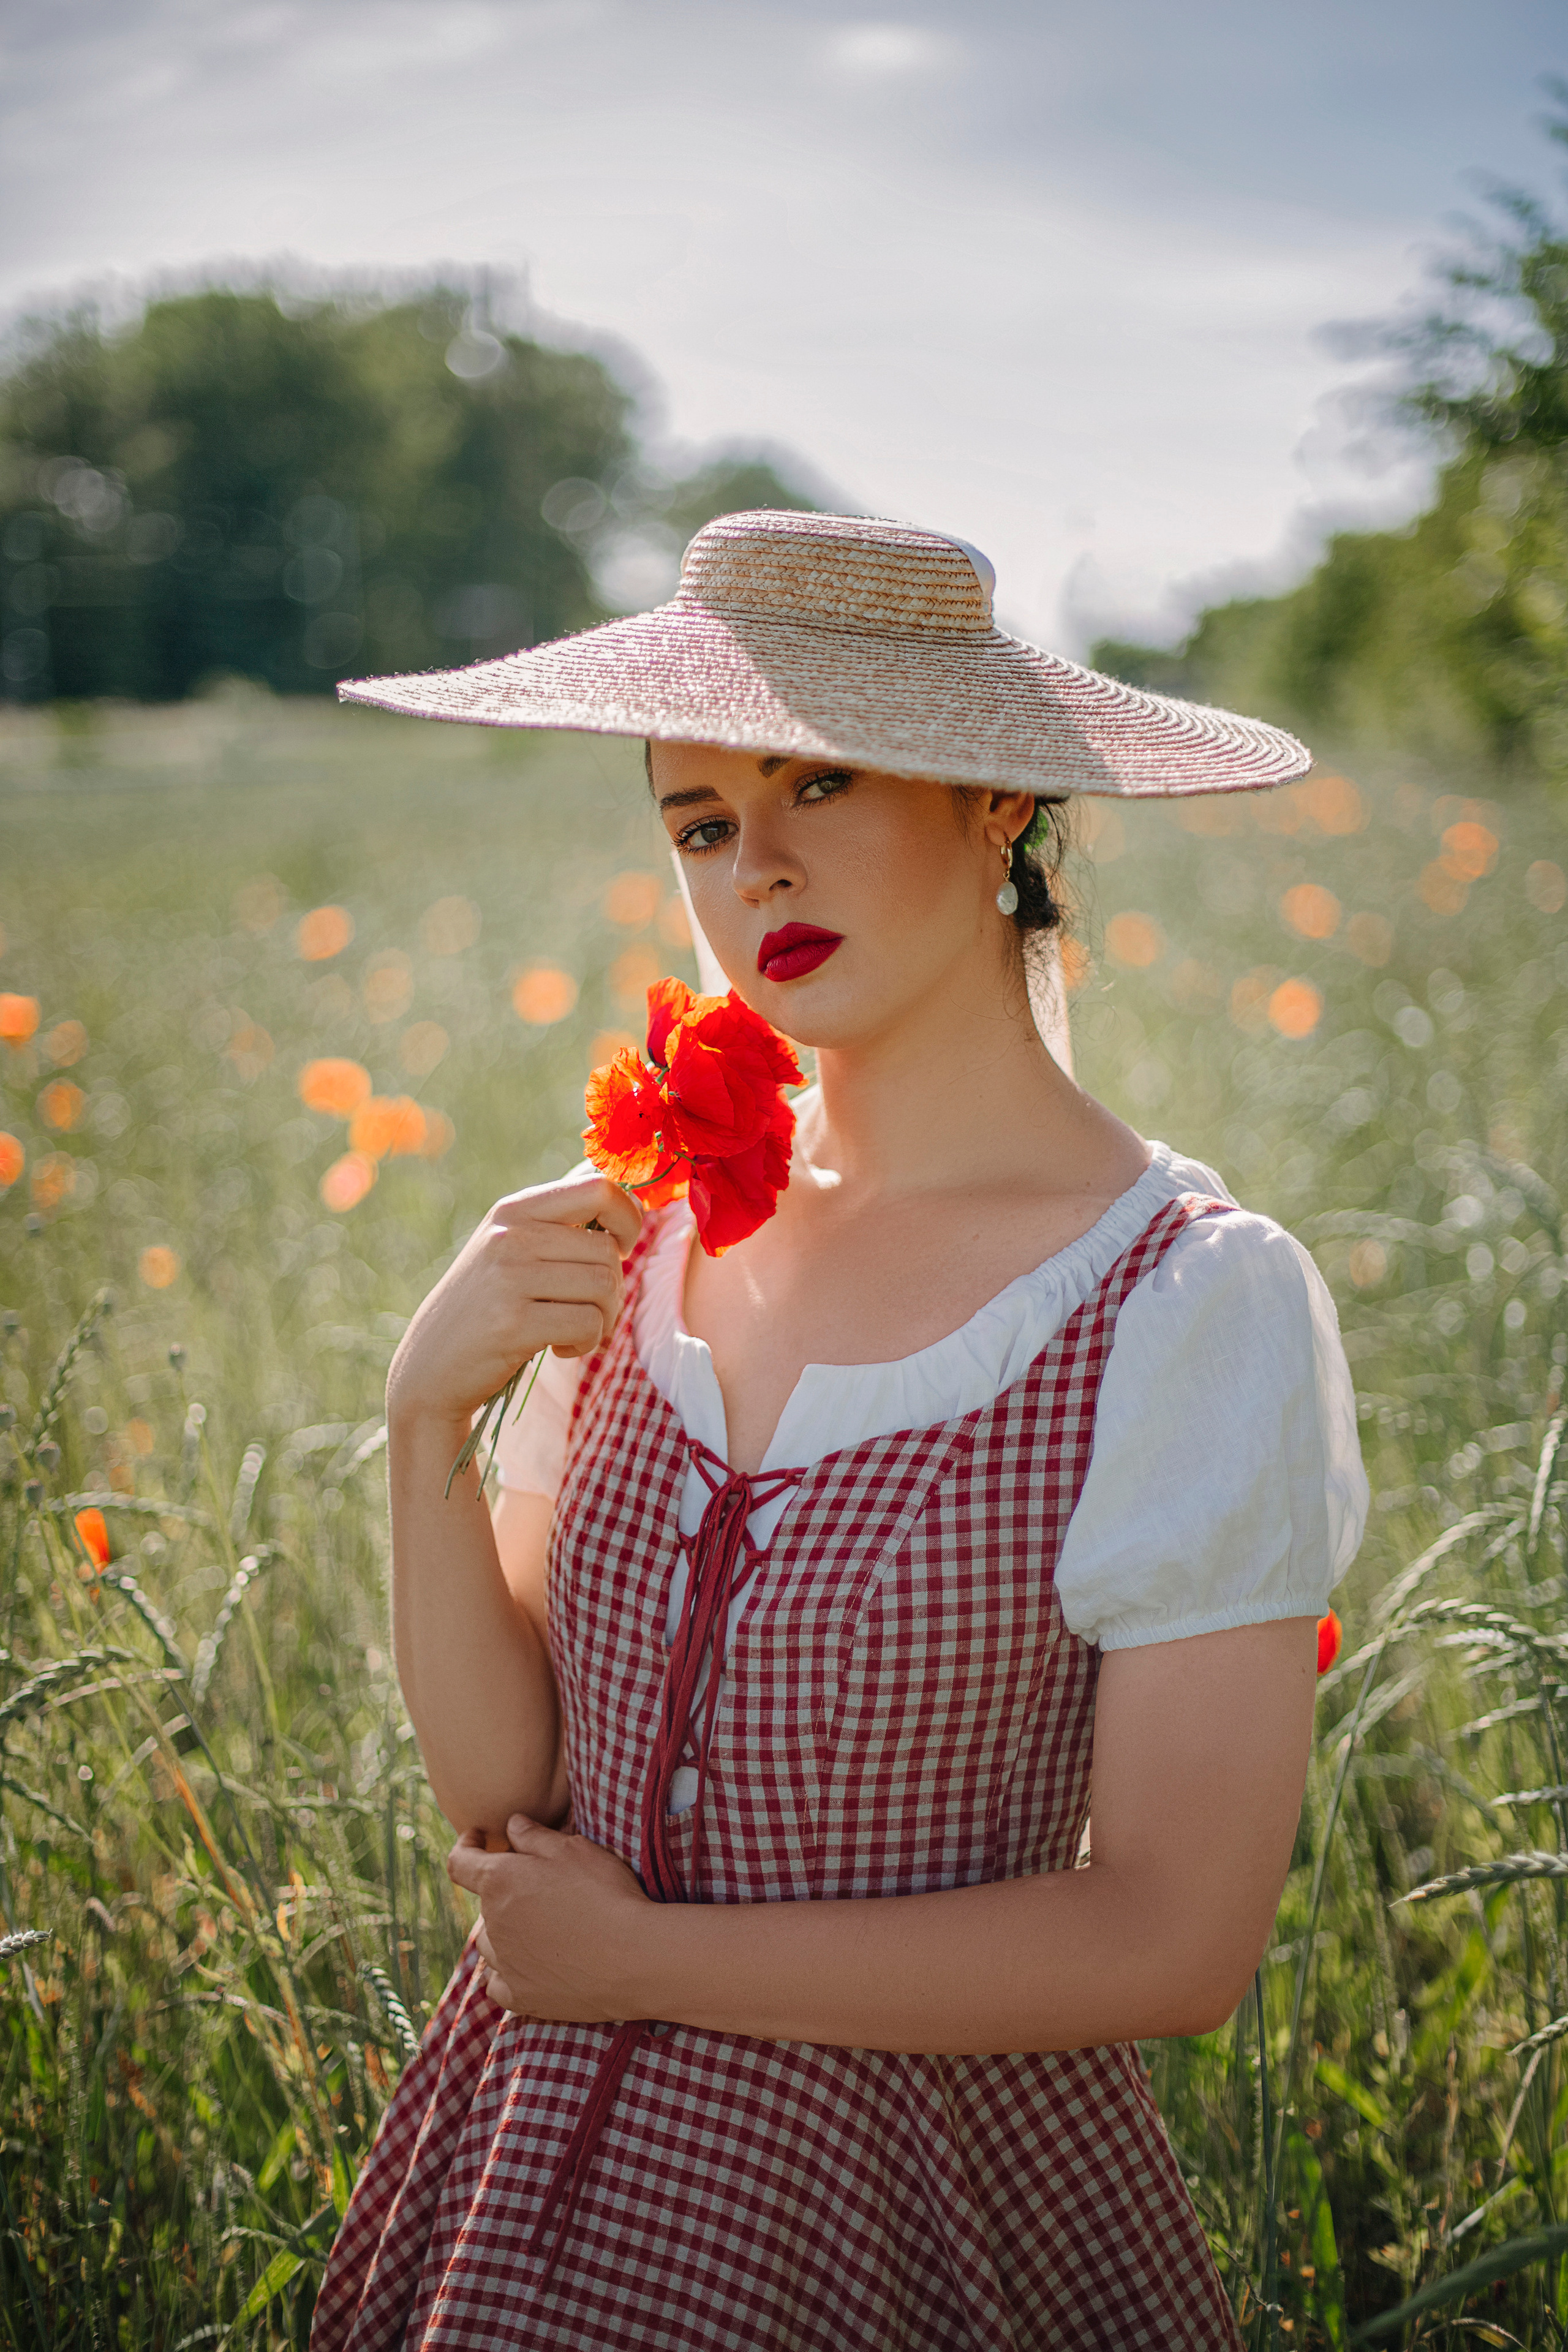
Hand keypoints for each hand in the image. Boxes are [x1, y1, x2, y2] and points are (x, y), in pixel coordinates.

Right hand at [386, 1173, 642, 1432]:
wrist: (429, 1368)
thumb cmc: (484, 1308)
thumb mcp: (508, 1248)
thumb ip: (556, 1222)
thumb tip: (618, 1191)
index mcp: (513, 1209)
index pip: (598, 1188)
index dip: (628, 1217)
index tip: (622, 1247)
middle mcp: (510, 1236)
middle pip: (607, 1251)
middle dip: (614, 1288)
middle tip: (592, 1311)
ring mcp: (509, 1277)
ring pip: (603, 1287)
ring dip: (603, 1319)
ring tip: (574, 1331)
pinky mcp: (514, 1323)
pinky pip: (588, 1324)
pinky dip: (586, 1343)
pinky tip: (558, 1347)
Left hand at [447, 1813, 655, 2022]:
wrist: (633, 1958)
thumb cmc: (606, 1894)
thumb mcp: (575, 1850)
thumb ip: (535, 1836)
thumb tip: (511, 1826)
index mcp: (500, 1881)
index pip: (460, 1861)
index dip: (465, 1845)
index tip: (477, 1838)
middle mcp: (494, 1923)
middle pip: (485, 1904)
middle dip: (503, 1892)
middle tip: (539, 1889)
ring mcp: (505, 1964)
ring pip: (489, 1943)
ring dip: (503, 1932)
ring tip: (538, 1928)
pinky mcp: (519, 1997)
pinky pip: (498, 1982)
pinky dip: (508, 1971)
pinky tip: (531, 1965)